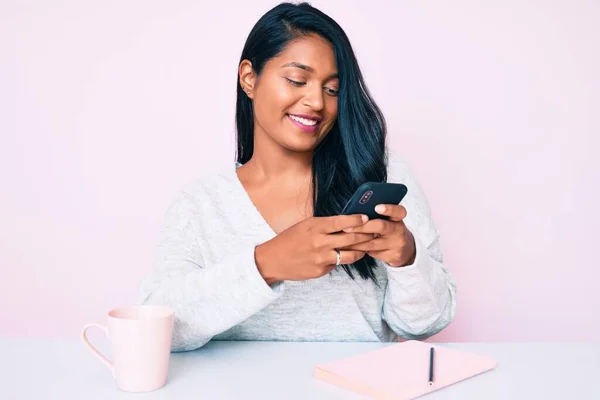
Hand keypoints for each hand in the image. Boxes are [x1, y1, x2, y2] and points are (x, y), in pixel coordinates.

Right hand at [255, 214, 373, 283]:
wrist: (273, 260)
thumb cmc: (289, 239)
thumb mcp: (305, 225)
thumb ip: (324, 225)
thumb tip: (345, 222)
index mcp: (315, 227)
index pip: (341, 221)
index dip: (356, 219)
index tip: (366, 217)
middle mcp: (319, 242)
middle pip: (350, 238)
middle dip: (366, 235)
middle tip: (376, 231)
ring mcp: (321, 258)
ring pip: (349, 254)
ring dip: (360, 250)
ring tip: (366, 246)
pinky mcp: (321, 270)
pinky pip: (337, 264)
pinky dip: (341, 259)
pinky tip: (344, 256)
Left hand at [341, 204, 415, 266]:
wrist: (403, 250)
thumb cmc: (388, 231)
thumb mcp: (387, 221)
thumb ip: (375, 215)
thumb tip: (355, 212)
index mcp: (398, 218)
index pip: (398, 211)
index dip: (389, 209)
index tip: (377, 207)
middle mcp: (399, 230)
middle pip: (381, 226)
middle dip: (362, 227)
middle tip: (346, 227)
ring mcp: (397, 244)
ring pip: (372, 243)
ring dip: (355, 241)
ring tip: (342, 238)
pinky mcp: (393, 256)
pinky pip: (372, 253)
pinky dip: (358, 250)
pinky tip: (349, 248)